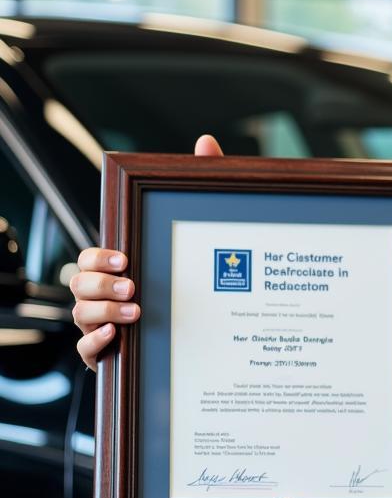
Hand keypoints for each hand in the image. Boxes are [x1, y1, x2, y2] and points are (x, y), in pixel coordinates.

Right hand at [71, 134, 224, 369]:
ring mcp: (103, 325)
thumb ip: (202, 182)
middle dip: (99, 284)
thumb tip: (206, 142)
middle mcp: (106, 295)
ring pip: (81, 316)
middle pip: (79, 284)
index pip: (94, 256)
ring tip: (134, 312)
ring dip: (103, 314)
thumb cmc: (195, 274)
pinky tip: (118, 337)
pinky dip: (95, 344)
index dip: (101, 257)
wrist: (205, 336)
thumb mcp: (203, 231)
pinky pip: (87, 351)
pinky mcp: (109, 355)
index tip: (126, 259)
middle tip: (131, 286)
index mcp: (122, 267)